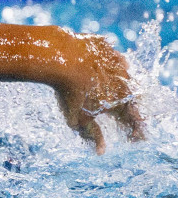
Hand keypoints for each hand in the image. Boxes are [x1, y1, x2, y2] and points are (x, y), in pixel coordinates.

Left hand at [52, 32, 146, 152]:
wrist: (61, 58)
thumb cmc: (70, 92)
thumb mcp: (79, 119)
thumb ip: (92, 134)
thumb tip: (101, 151)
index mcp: (123, 98)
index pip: (136, 119)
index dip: (137, 131)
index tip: (136, 139)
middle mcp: (125, 78)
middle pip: (135, 96)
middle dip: (134, 109)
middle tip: (131, 118)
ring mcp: (116, 60)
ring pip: (126, 73)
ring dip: (125, 85)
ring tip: (122, 93)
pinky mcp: (102, 46)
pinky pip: (110, 54)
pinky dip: (110, 62)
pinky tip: (105, 66)